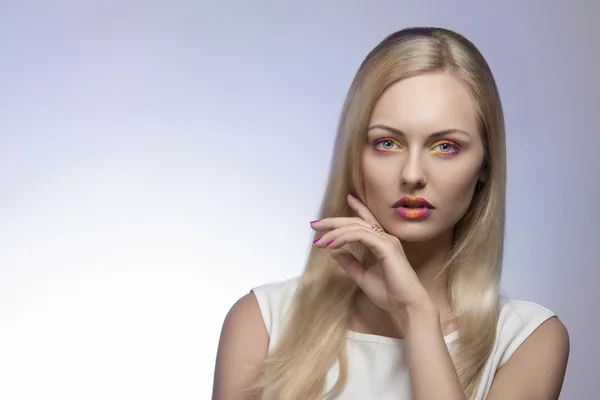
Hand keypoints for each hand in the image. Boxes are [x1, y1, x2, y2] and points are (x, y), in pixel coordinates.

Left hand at [311, 194, 431, 315]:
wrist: (406, 306)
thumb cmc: (390, 293)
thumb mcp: (362, 276)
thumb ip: (349, 263)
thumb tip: (333, 250)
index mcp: (382, 243)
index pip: (367, 221)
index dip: (357, 208)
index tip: (347, 198)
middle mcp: (385, 238)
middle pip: (356, 222)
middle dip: (334, 222)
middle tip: (315, 224)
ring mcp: (387, 241)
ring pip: (356, 228)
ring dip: (335, 233)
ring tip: (320, 241)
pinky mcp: (386, 247)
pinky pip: (360, 236)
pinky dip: (344, 238)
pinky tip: (332, 245)